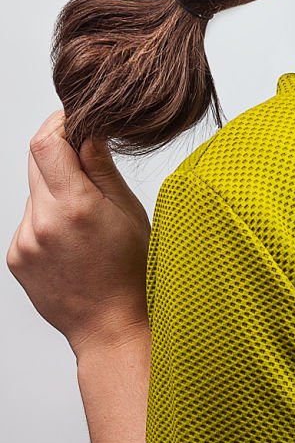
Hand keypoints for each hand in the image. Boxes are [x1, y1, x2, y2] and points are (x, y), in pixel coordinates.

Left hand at [6, 110, 151, 358]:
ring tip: (86, 212)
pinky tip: (72, 236)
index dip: (58, 122)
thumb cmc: (131, 269)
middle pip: (36, 162)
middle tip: (86, 154)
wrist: (109, 324)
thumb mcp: (128, 210)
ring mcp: (23, 241)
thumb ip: (101, 168)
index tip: (75, 118)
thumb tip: (88, 130)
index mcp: (75, 206)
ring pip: (34, 192)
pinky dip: (48, 215)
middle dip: (59, 150)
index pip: (46, 144)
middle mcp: (41, 222)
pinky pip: (28, 219)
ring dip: (55, 187)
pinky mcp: (14, 257)